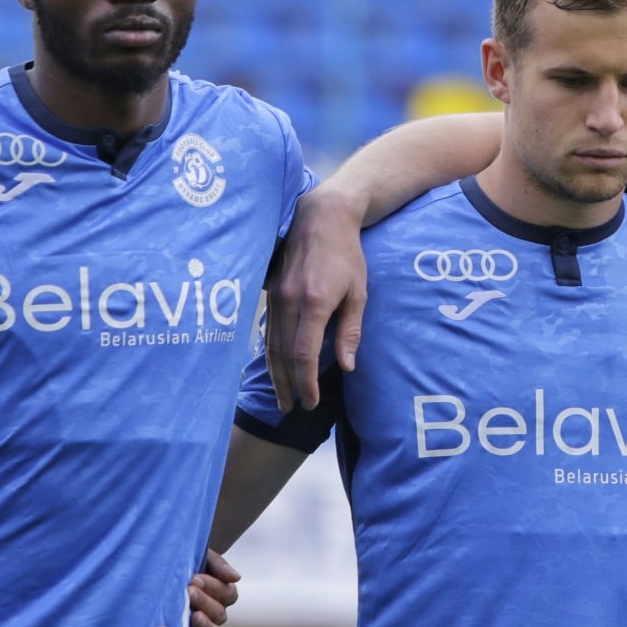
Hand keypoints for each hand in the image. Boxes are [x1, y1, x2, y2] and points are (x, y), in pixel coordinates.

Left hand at [188, 549, 241, 626]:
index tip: (195, 578)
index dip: (213, 587)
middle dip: (204, 600)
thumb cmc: (184, 563)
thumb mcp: (202, 558)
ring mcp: (205, 626)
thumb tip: (236, 578)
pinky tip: (190, 624)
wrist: (161, 574)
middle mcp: (217, 611)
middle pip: (219, 612)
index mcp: (223, 591)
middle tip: (188, 590)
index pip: (228, 594)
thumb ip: (219, 565)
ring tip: (192, 613)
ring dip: (203, 620)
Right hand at [268, 189, 367, 411]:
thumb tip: (346, 366)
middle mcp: (289, 301)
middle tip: (292, 409)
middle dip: (288, 385)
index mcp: (314, 302)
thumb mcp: (358, 291)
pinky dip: (270, 353)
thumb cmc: (346, 254)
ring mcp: (275, 295)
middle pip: (283, 355)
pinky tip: (275, 367)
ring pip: (271, 344)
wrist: (320, 216)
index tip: (311, 401)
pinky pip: (267, 329)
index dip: (306, 382)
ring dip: (275, 374)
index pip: (304, 353)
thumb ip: (350, 330)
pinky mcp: (270, 291)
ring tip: (282, 397)